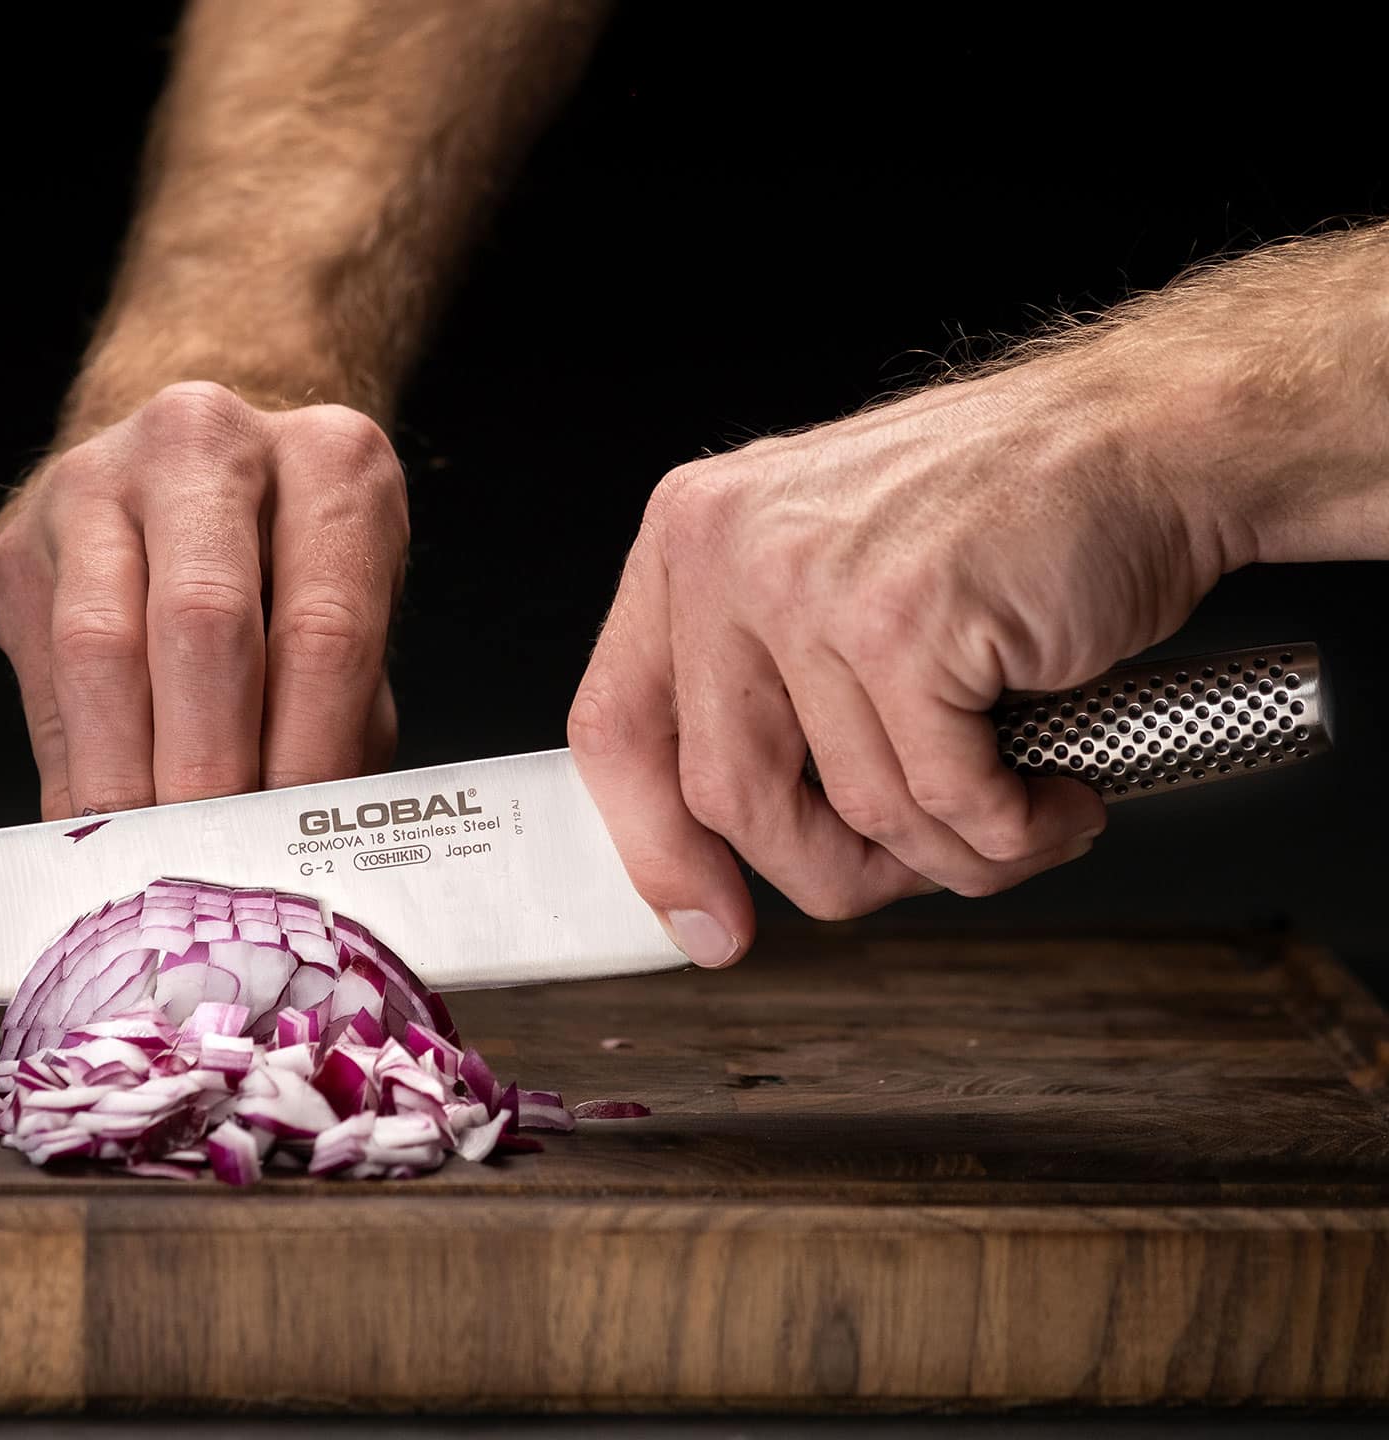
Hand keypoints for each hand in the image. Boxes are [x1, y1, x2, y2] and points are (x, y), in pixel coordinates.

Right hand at [0, 381, 407, 818]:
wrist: (195, 475)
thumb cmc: (295, 569)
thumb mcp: (356, 623)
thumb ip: (344, 720)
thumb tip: (306, 841)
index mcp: (327, 461)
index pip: (324, 624)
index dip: (306, 749)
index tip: (292, 839)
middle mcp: (207, 443)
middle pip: (203, 620)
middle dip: (206, 765)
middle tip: (214, 859)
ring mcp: (96, 483)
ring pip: (97, 645)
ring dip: (124, 774)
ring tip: (152, 857)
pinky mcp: (20, 545)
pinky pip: (41, 678)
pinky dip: (73, 768)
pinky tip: (101, 828)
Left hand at [569, 356, 1227, 963]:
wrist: (1149, 441)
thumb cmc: (1009, 521)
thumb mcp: (832, 574)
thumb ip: (766, 694)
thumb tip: (727, 861)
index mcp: (690, 543)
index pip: (617, 727)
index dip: (656, 849)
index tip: (707, 923)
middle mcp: (729, 553)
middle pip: (729, 799)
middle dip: (837, 871)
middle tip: (917, 867)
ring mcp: (812, 585)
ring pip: (851, 813)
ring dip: (951, 858)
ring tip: (1020, 818)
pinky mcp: (905, 624)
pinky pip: (945, 802)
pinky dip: (1016, 834)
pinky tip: (1059, 799)